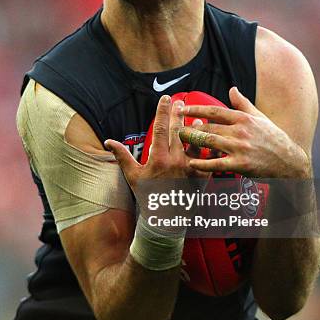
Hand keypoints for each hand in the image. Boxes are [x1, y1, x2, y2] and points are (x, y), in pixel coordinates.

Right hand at [105, 96, 208, 211]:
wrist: (165, 220)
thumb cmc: (147, 197)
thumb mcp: (133, 176)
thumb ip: (122, 156)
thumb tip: (108, 141)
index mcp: (158, 159)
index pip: (160, 128)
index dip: (162, 111)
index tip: (165, 99)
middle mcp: (175, 162)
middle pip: (178, 131)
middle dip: (178, 114)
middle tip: (180, 102)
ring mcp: (191, 169)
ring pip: (195, 142)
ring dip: (196, 128)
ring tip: (197, 117)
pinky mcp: (203, 177)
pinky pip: (209, 158)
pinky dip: (209, 147)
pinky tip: (211, 138)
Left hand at [180, 87, 309, 177]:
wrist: (289, 161)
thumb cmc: (273, 138)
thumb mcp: (259, 117)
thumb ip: (242, 104)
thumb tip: (231, 89)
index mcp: (243, 119)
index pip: (214, 111)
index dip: (196, 109)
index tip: (182, 108)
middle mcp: (240, 131)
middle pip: (209, 127)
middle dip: (190, 127)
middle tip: (175, 128)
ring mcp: (240, 148)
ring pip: (210, 142)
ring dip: (193, 141)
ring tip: (180, 141)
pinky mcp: (241, 164)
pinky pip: (217, 163)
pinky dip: (203, 163)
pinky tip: (192, 163)